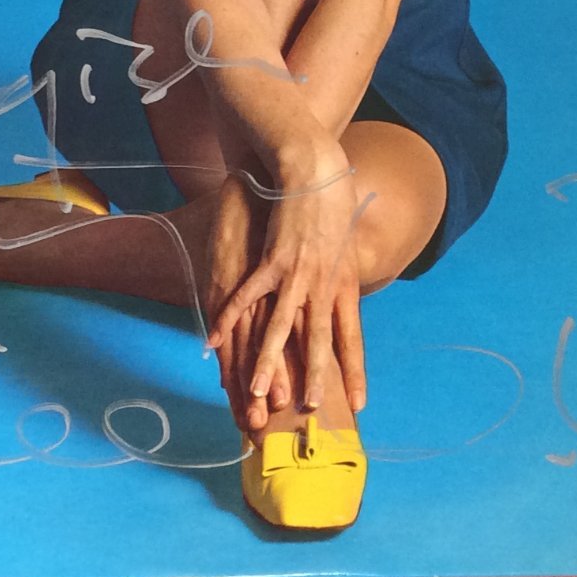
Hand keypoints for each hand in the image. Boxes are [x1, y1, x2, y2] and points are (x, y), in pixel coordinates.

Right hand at [208, 140, 367, 418]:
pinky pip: (247, 296)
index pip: (352, 335)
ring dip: (268, 361)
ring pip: (281, 325)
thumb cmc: (331, 201)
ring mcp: (296, 272)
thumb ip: (340, 275)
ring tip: (259, 392)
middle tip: (311, 410)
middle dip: (315, 376)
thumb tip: (339, 300)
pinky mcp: (271, 259)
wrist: (314, 166)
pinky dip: (230, 319)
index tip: (361, 404)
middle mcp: (323, 282)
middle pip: (319, 339)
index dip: (355, 369)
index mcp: (345, 281)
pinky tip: (214, 342)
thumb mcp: (346, 243)